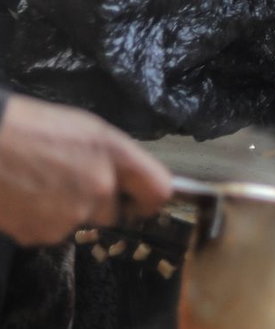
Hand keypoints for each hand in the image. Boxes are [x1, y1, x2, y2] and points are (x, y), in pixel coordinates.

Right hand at [0, 95, 172, 244]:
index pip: (158, 189)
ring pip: (80, 223)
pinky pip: (51, 234)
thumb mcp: (87, 129)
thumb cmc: (34, 127)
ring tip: (42, 186)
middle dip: (98, 204)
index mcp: (114, 153)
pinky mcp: (42, 234)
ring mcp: (71, 214)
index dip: (149, 199)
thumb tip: (128, 178)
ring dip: (66, 212)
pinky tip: (27, 198)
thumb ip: (113, 156)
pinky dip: (41, 222)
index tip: (139, 202)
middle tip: (71, 185)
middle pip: (114, 213)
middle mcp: (100, 187)